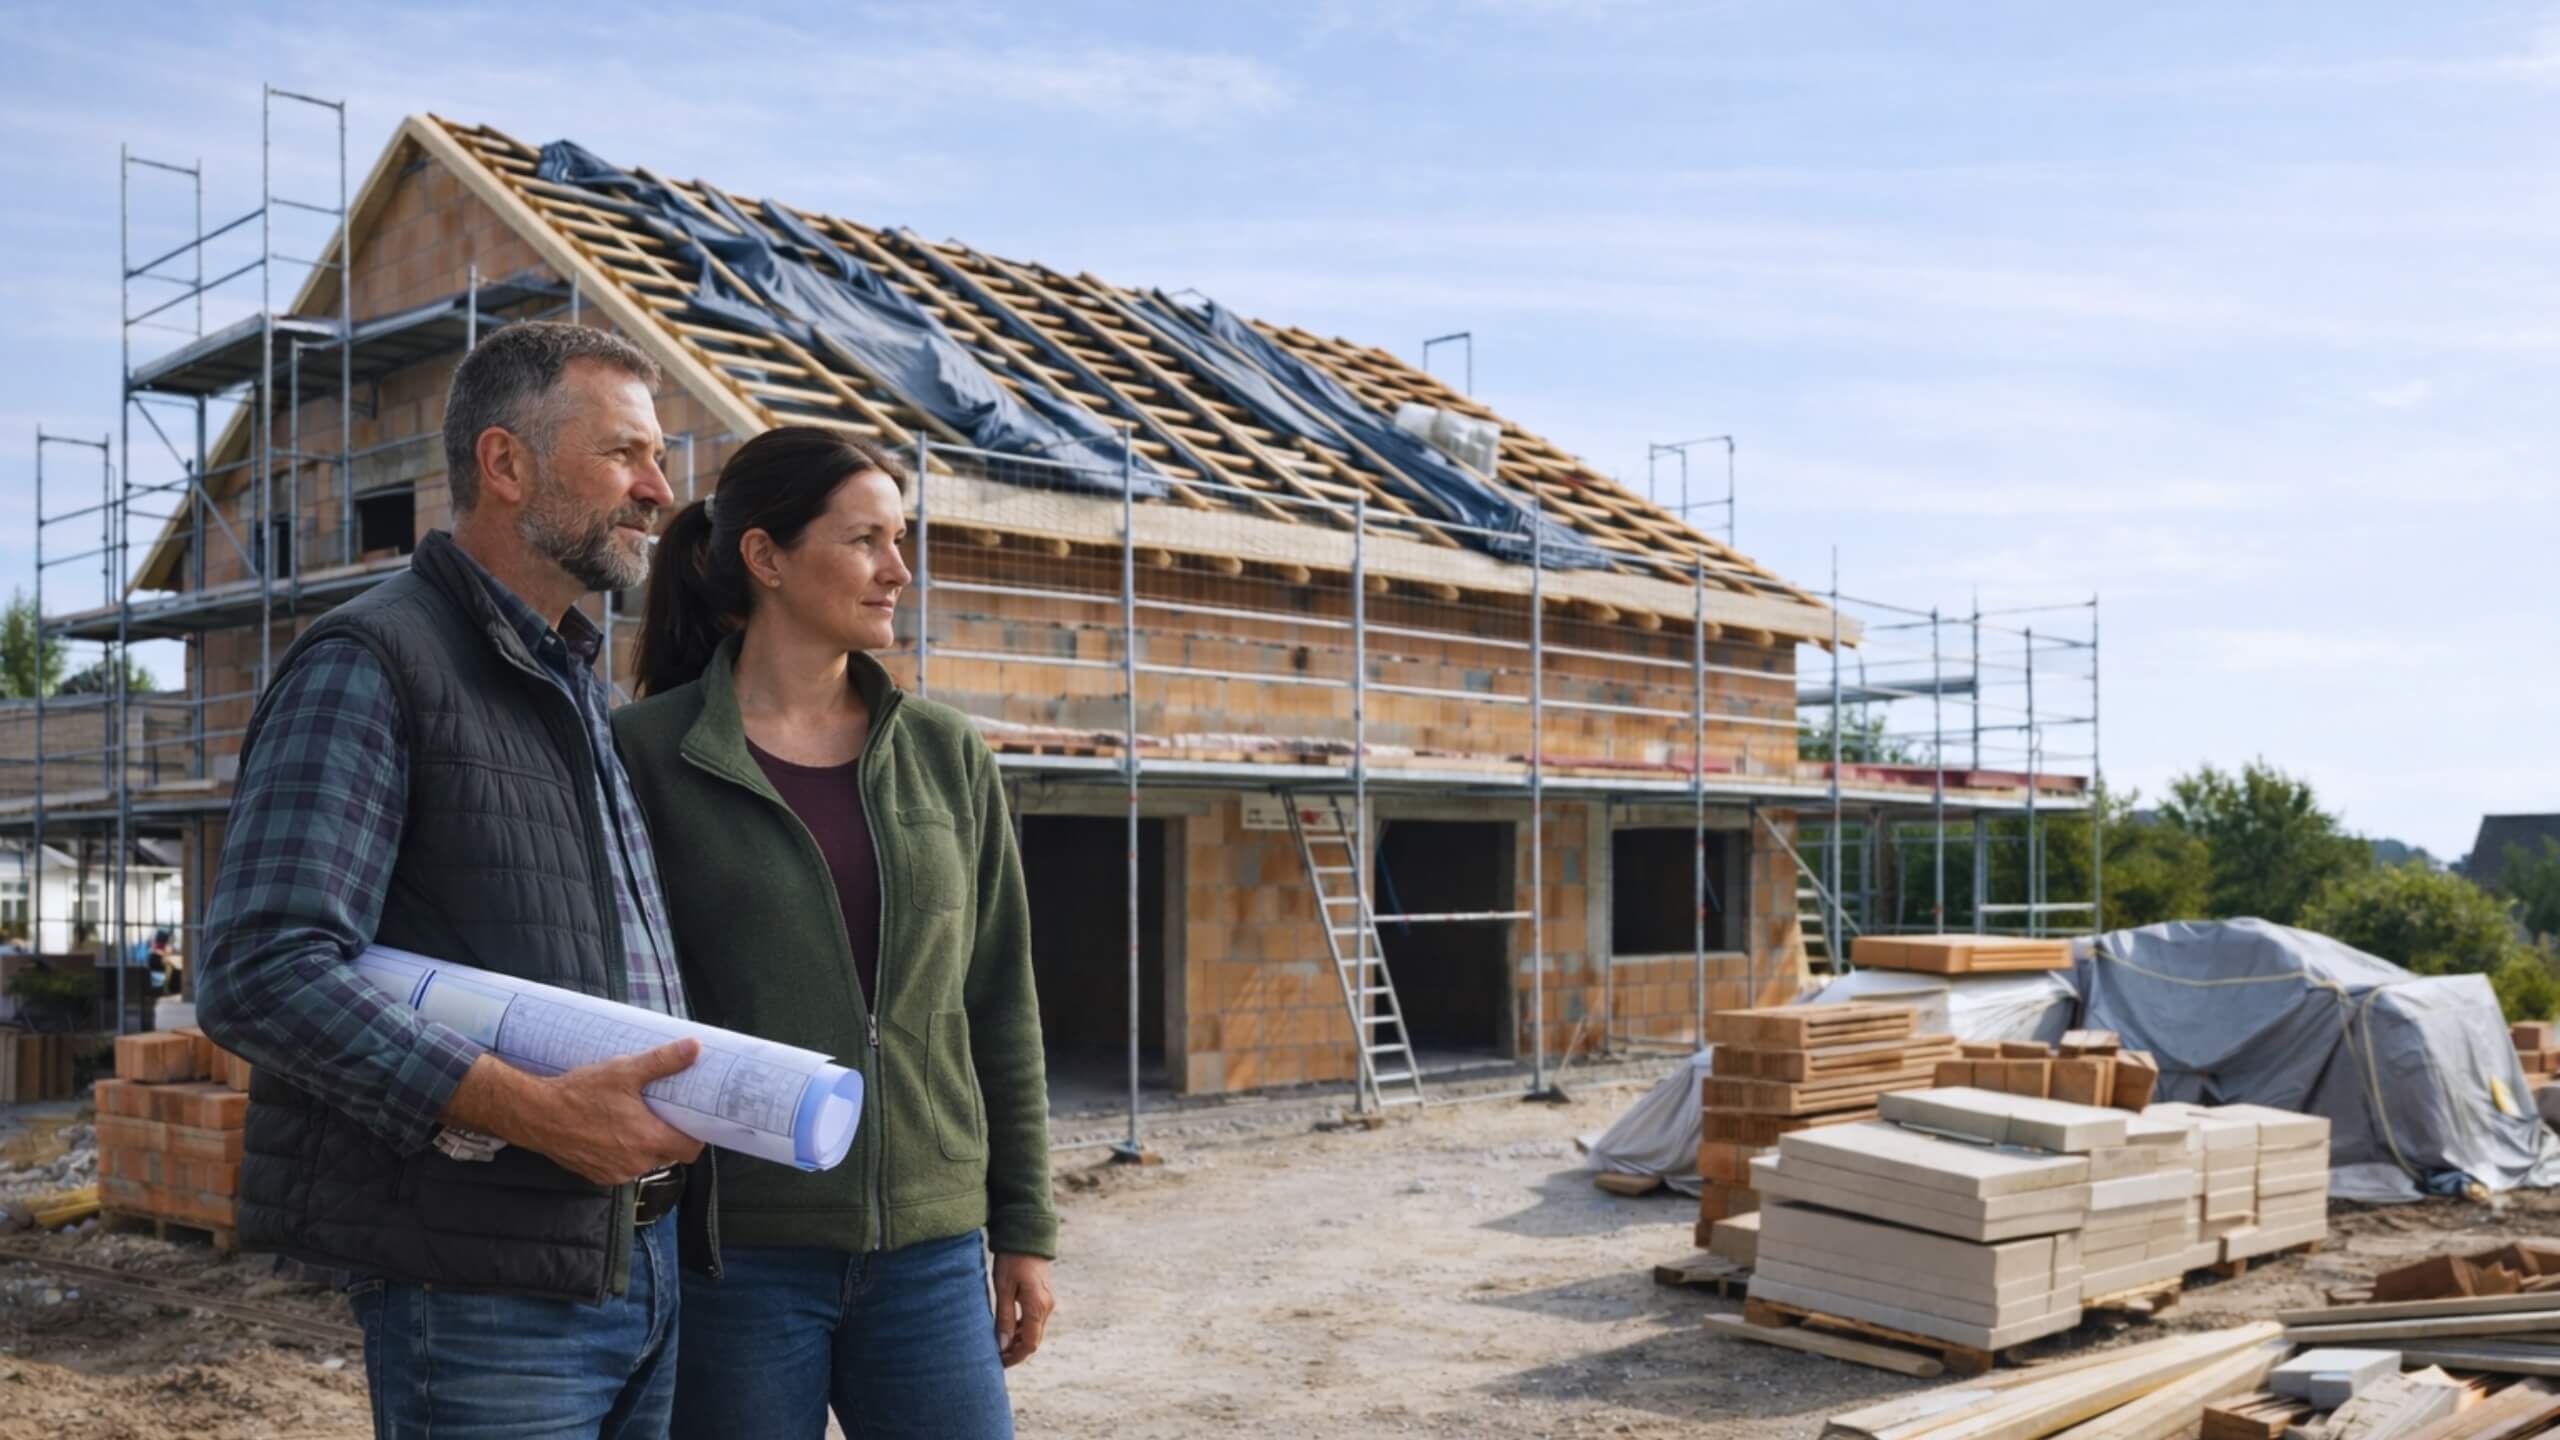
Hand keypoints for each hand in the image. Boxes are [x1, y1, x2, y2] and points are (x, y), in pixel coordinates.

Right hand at [444, 1041, 705, 1185]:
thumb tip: (695, 1047)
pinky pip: (622, 1168)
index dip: (696, 1135)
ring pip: (645, 1163)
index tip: (694, 1119)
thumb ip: (663, 1061)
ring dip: (646, 1146)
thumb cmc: (580, 1093)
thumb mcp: (624, 1071)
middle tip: (666, 1113)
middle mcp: (635, 1164)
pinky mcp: (595, 1176)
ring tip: (638, 1120)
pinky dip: (623, 1154)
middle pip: (669, 1155)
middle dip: (670, 1137)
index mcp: (648, 1140)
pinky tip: (614, 1132)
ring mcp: (614, 1173)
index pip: (691, 1150)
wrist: (535, 1114)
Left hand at [992, 1253, 1054, 1367]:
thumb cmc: (1011, 1260)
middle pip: (1033, 1340)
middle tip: (994, 1357)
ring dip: (1017, 1340)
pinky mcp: (1044, 1297)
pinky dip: (1021, 1329)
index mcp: (1037, 1306)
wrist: (1027, 1235)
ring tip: (997, 1344)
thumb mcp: (1003, 1288)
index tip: (998, 1362)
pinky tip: (1006, 1329)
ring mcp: (1047, 1302)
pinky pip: (1034, 1320)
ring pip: (1034, 1331)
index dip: (1015, 1357)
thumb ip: (1003, 1318)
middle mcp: (1046, 1307)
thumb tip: (1001, 1346)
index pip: (1029, 1344)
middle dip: (1015, 1351)